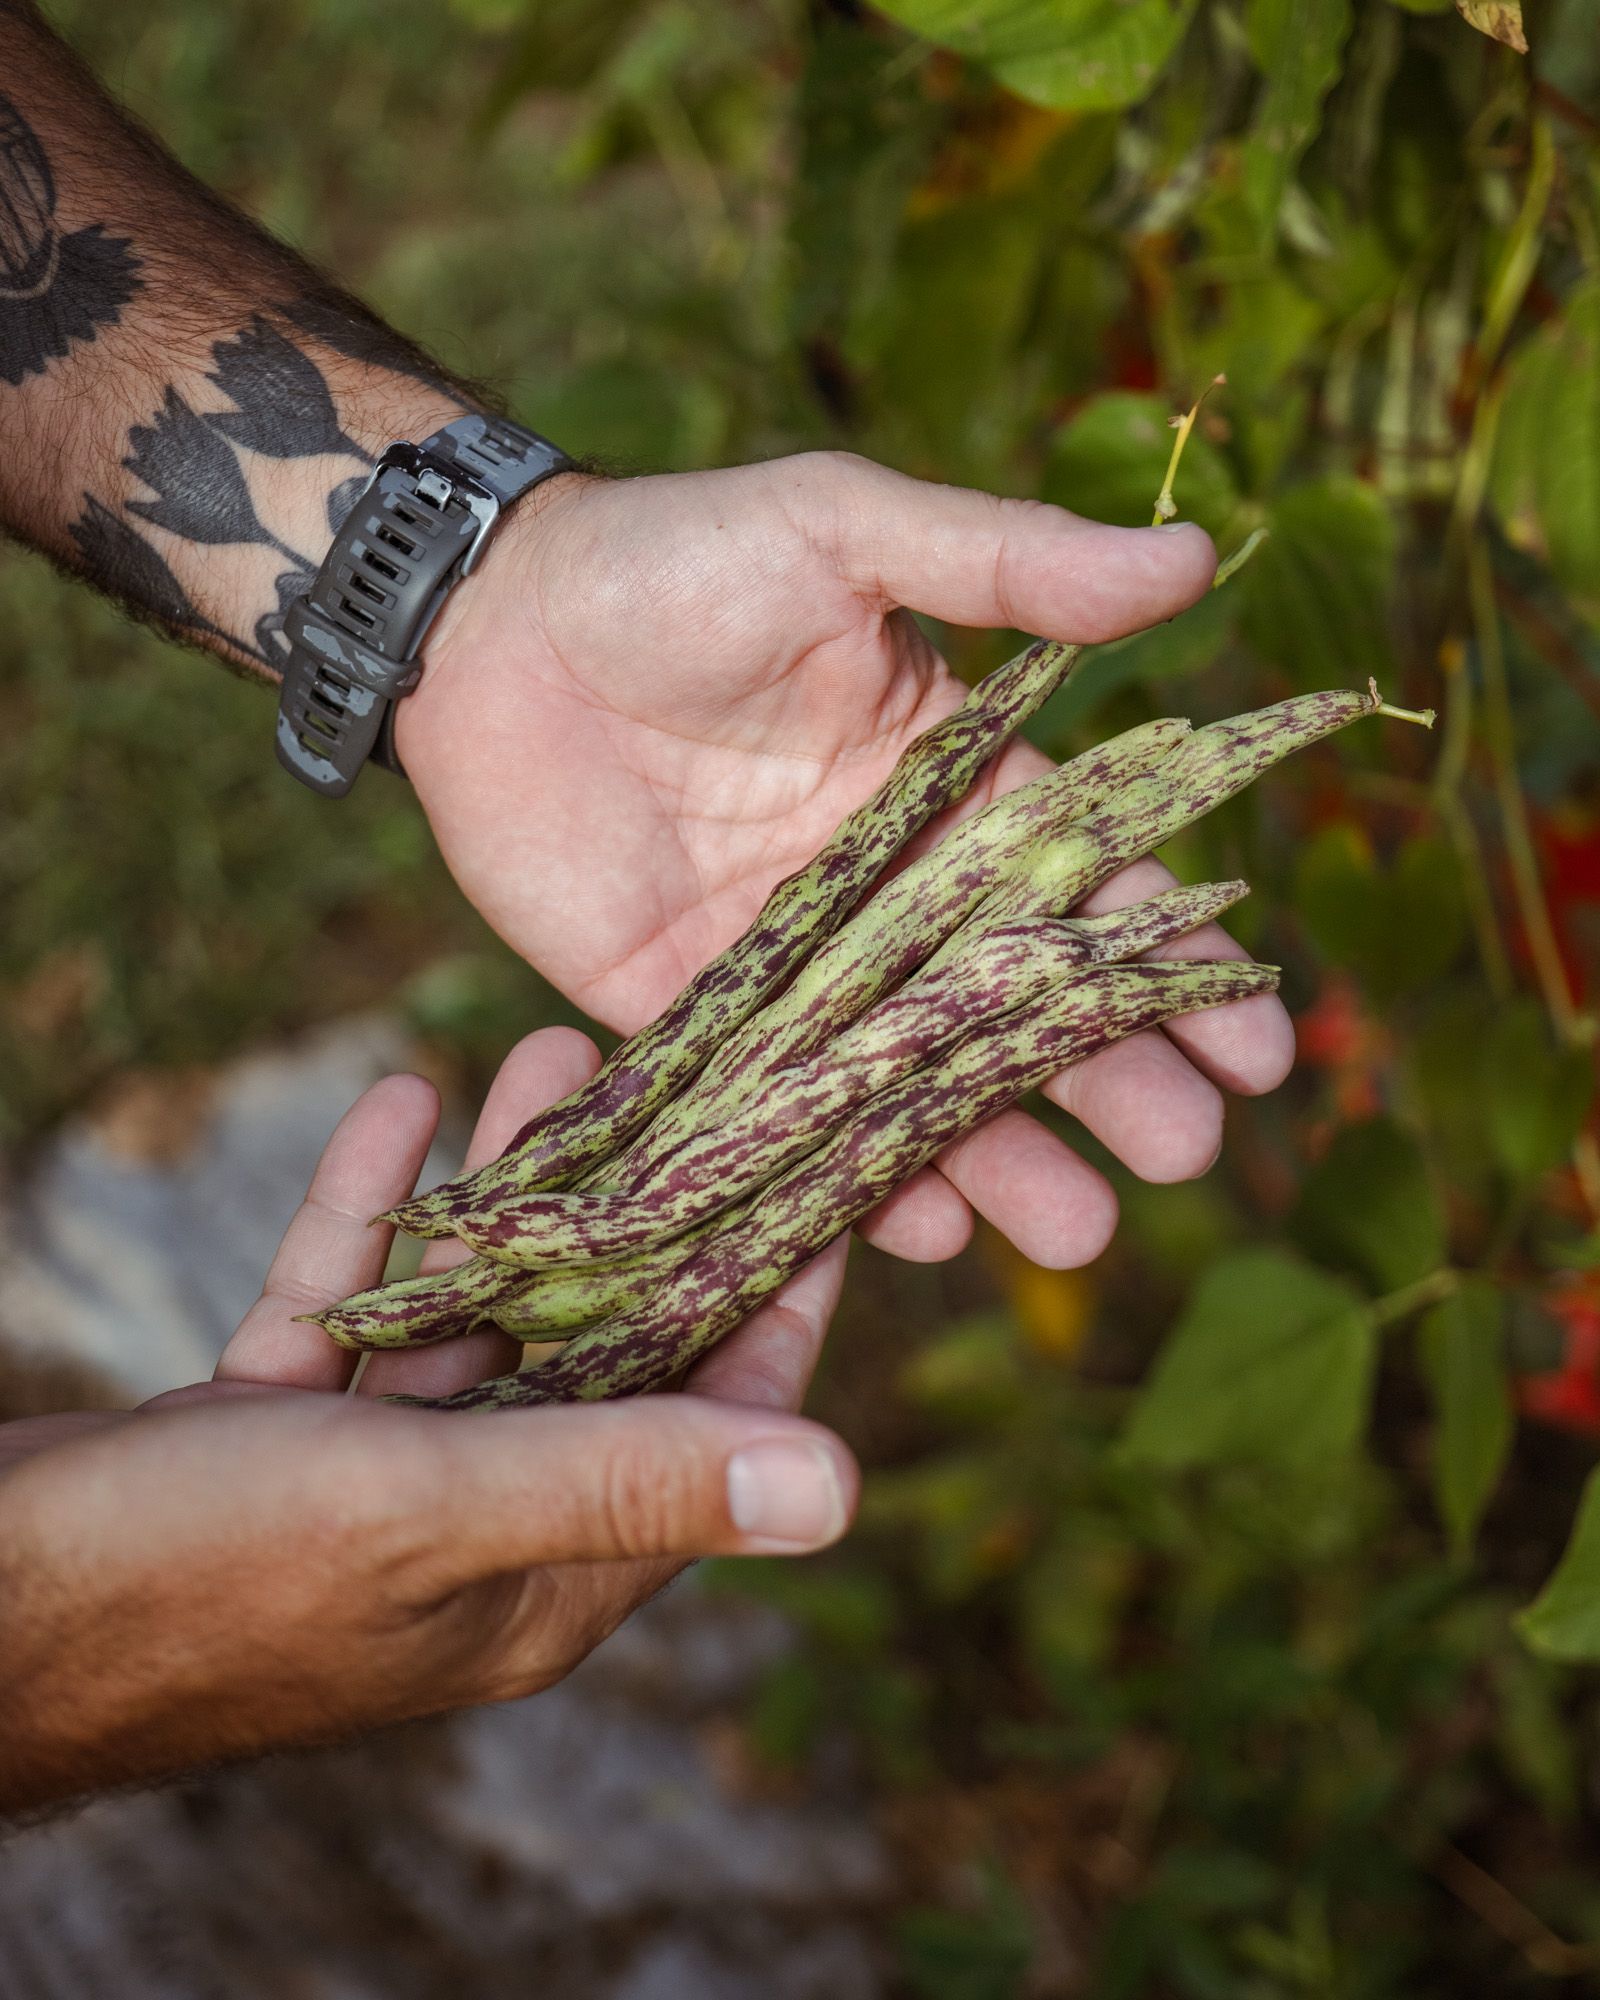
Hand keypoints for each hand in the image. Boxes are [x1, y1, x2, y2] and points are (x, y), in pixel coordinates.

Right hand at [0, 1030, 855, 1814]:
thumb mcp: (434, 1510)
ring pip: (471, 1308)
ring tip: (543, 1054)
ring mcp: (374, 1482)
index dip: (772, 1300)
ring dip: (506, 1187)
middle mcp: (481, 1529)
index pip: (710, 1424)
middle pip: (593, 1344)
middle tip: (669, 1073)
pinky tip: (397, 1108)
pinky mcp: (276, 1436)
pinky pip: (349, 1306)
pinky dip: (374, 1218)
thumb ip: (630, 1481)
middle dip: (633, 1207)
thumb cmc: (202, 1578)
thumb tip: (843, 1488)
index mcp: (549, 1573)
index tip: (819, 1176)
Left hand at [399, 454, 1294, 1268]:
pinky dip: (844, 1169)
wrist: (482, 629)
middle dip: (1107, 1079)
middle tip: (1184, 1154)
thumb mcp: (847, 532)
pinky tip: (919, 1229)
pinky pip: (783, 1110)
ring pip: (914, 1077)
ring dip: (997, 1155)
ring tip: (1076, 1232)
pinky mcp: (691, 1018)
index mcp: (947, 787)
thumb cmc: (672, 560)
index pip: (1085, 889)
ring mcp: (793, 968)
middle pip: (1017, 1005)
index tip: (1255, 1040)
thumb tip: (1200, 557)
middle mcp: (885, 893)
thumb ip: (1007, 564)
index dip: (1170, 961)